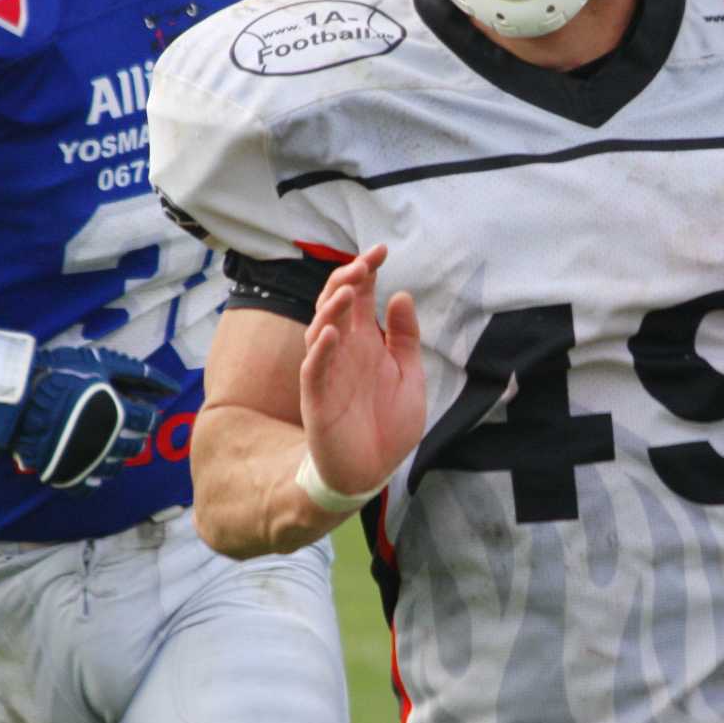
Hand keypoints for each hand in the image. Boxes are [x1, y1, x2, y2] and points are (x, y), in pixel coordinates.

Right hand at [11, 346, 180, 492]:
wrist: (16, 394)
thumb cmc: (62, 373)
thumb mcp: (103, 364)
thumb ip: (139, 375)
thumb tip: (172, 387)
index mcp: (119, 414)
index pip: (146, 422)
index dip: (145, 414)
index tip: (137, 410)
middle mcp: (108, 442)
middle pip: (134, 446)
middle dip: (133, 436)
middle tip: (121, 425)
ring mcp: (86, 461)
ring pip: (114, 467)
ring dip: (116, 456)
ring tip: (106, 442)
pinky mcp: (65, 474)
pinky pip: (87, 487)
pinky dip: (91, 479)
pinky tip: (88, 465)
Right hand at [299, 245, 426, 503]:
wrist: (372, 472)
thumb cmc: (388, 425)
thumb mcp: (409, 376)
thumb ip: (405, 338)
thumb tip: (401, 295)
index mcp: (365, 342)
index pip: (361, 296)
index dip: (367, 271)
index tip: (382, 250)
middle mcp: (343, 351)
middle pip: (336, 304)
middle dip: (347, 280)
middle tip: (363, 265)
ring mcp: (328, 372)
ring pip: (320, 330)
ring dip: (332, 308)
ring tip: (349, 290)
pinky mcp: (318, 399)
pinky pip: (314, 369)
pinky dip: (320, 349)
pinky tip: (331, 332)